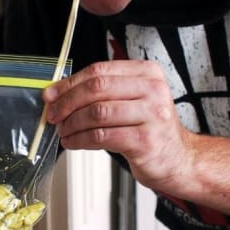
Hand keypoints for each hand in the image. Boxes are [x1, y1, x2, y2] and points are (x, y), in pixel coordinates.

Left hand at [43, 60, 193, 190]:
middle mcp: (153, 90)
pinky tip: (73, 142)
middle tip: (53, 114)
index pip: (99, 71)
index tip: (52, 95)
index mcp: (147, 73)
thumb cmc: (150, 129)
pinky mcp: (145, 140)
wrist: (178, 159)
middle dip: (67, 103)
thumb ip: (102, 93)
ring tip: (63, 131)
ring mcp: (151, 115)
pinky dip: (80, 139)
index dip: (69, 83)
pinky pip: (101, 136)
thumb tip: (59, 93)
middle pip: (96, 89)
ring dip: (72, 123)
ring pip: (97, 113)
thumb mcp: (132, 101)